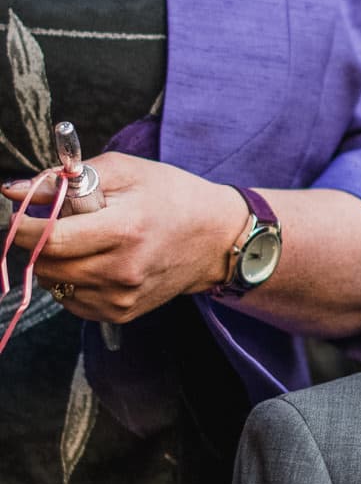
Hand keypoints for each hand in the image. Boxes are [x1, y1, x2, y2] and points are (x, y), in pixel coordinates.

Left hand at [2, 153, 243, 322]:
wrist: (217, 240)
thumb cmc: (172, 197)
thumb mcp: (123, 171)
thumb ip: (64, 178)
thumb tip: (13, 193)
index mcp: (125, 230)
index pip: (50, 240)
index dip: (23, 227)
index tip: (19, 215)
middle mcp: (124, 270)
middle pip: (47, 266)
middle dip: (36, 244)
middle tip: (54, 224)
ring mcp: (123, 296)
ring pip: (54, 284)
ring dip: (54, 263)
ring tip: (81, 243)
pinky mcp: (123, 313)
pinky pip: (71, 301)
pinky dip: (70, 281)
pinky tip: (92, 263)